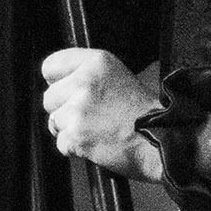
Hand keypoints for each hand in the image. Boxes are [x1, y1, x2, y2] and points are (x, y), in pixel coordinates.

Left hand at [41, 48, 162, 182]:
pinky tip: (96, 142)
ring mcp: (79, 109)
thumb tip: (58, 83)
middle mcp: (84, 81)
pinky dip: (75, 148)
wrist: (161, 139)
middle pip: (49, 97)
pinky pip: (61, 143)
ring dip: (70, 130)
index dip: (58, 82)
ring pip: (54, 122)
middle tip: (91, 115)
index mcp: (96, 62)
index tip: (68, 91)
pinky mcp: (77, 135)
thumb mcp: (117, 76)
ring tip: (97, 129)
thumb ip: (87, 74)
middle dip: (63, 109)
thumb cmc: (143, 112)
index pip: (51, 66)